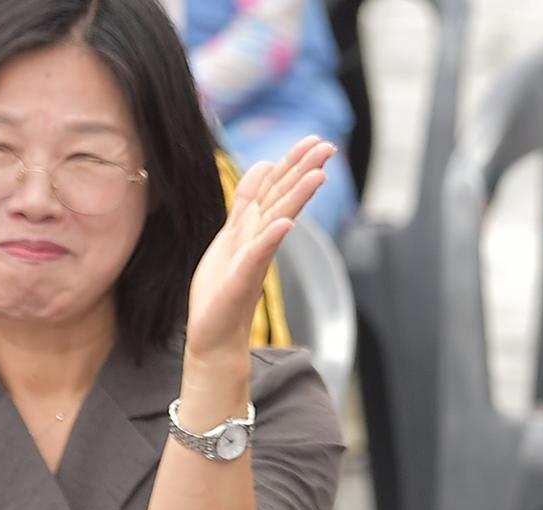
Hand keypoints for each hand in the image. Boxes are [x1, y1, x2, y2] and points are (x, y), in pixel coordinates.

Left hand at [185, 136, 333, 364]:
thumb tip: (264, 165)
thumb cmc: (221, 289)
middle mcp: (259, 239)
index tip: (316, 141)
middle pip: (283, 197)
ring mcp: (253, 259)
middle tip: (329, 147)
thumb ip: (247, 202)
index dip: (294, 163)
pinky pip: (257, 255)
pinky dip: (271, 238)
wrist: (214, 334)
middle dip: (304, 170)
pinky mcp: (242, 280)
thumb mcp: (230, 234)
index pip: (277, 187)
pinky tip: (285, 224)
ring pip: (278, 219)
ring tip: (318, 176)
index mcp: (254, 226)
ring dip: (298, 197)